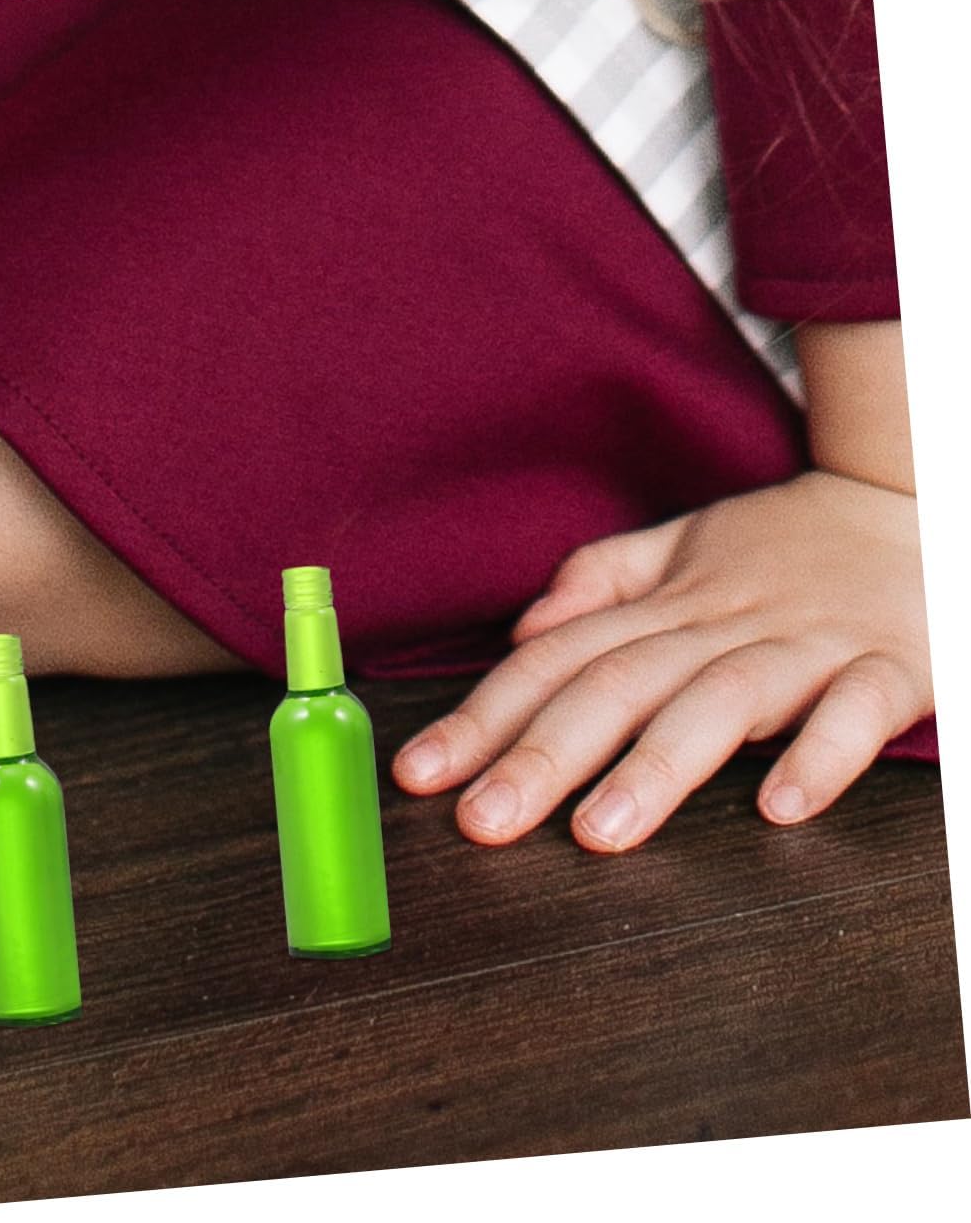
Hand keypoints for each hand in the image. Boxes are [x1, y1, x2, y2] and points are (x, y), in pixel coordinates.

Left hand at [391, 470, 931, 850]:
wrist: (912, 498)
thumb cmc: (781, 544)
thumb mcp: (682, 543)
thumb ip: (601, 581)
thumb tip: (522, 630)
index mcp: (666, 602)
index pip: (556, 658)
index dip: (483, 715)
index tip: (420, 773)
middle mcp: (722, 622)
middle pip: (618, 685)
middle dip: (543, 755)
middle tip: (482, 823)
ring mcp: (807, 644)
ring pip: (721, 700)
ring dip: (658, 766)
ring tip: (598, 833)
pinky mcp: (891, 665)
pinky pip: (856, 710)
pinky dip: (821, 755)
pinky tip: (778, 808)